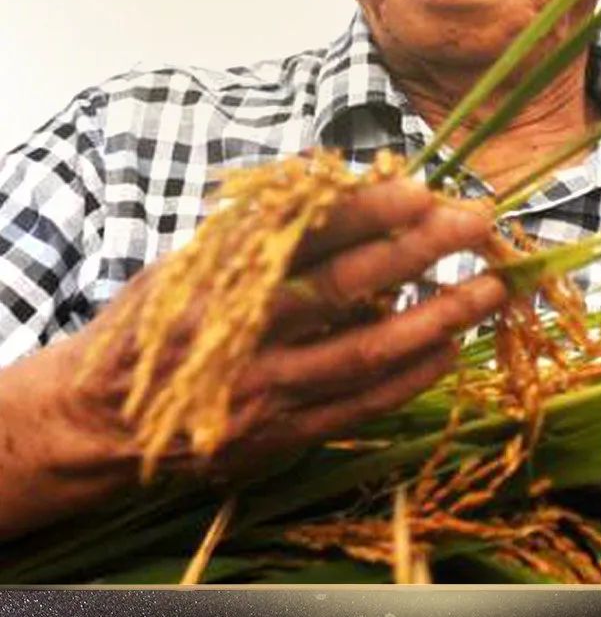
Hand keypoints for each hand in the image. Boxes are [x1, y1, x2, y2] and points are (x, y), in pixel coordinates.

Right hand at [1, 178, 503, 533]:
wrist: (96, 424)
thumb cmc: (149, 330)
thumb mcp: (184, 265)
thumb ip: (253, 230)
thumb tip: (329, 180)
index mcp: (215, 279)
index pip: (301, 233)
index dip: (364, 209)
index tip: (420, 186)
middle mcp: (241, 334)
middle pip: (345, 287)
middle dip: (418, 251)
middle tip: (477, 224)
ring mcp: (264, 391)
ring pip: (365, 352)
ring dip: (436, 319)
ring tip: (489, 290)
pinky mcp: (280, 436)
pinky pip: (360, 406)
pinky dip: (410, 378)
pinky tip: (450, 349)